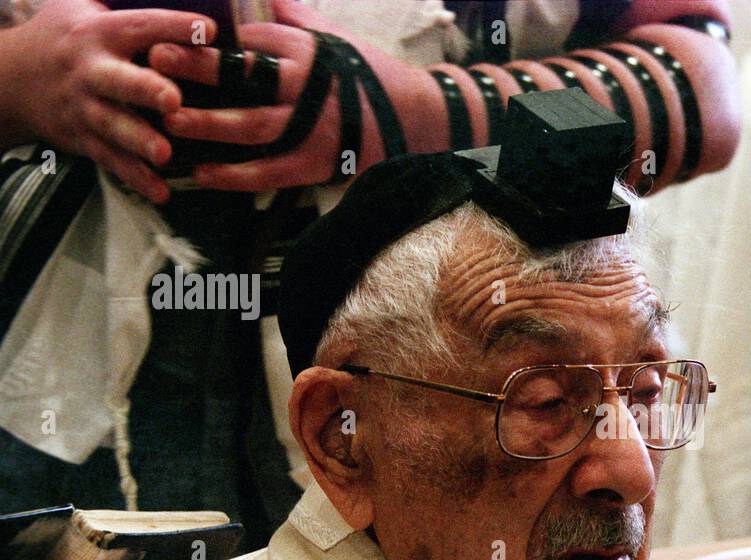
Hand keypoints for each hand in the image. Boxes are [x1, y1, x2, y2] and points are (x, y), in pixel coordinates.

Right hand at [3, 0, 216, 202]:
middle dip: (145, 89)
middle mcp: (91, 71)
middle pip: (118, 80)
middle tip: (173, 100)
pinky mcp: (84, 138)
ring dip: (140, 141)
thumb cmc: (66, 38)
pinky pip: (111, 160)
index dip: (173, 26)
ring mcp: (86, 108)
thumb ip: (126, 6)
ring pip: (114, 126)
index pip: (140, 26)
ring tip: (165, 154)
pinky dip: (135, 178)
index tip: (209, 29)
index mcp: (98, 33)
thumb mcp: (83, 8)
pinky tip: (160, 192)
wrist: (10, 79)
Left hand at [149, 0, 435, 190]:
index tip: (168, 33)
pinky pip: (269, 171)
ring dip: (208, 123)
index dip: (206, 37)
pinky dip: (234, 175)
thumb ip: (290, 16)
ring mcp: (311, 127)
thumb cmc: (367, 74)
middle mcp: (306, 86)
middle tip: (157, 60)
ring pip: (250, 125)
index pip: (249, 37)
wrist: (417, 118)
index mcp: (306, 50)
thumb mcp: (332, 36)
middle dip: (198, 67)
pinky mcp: (317, 162)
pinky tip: (203, 175)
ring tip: (171, 118)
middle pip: (243, 75)